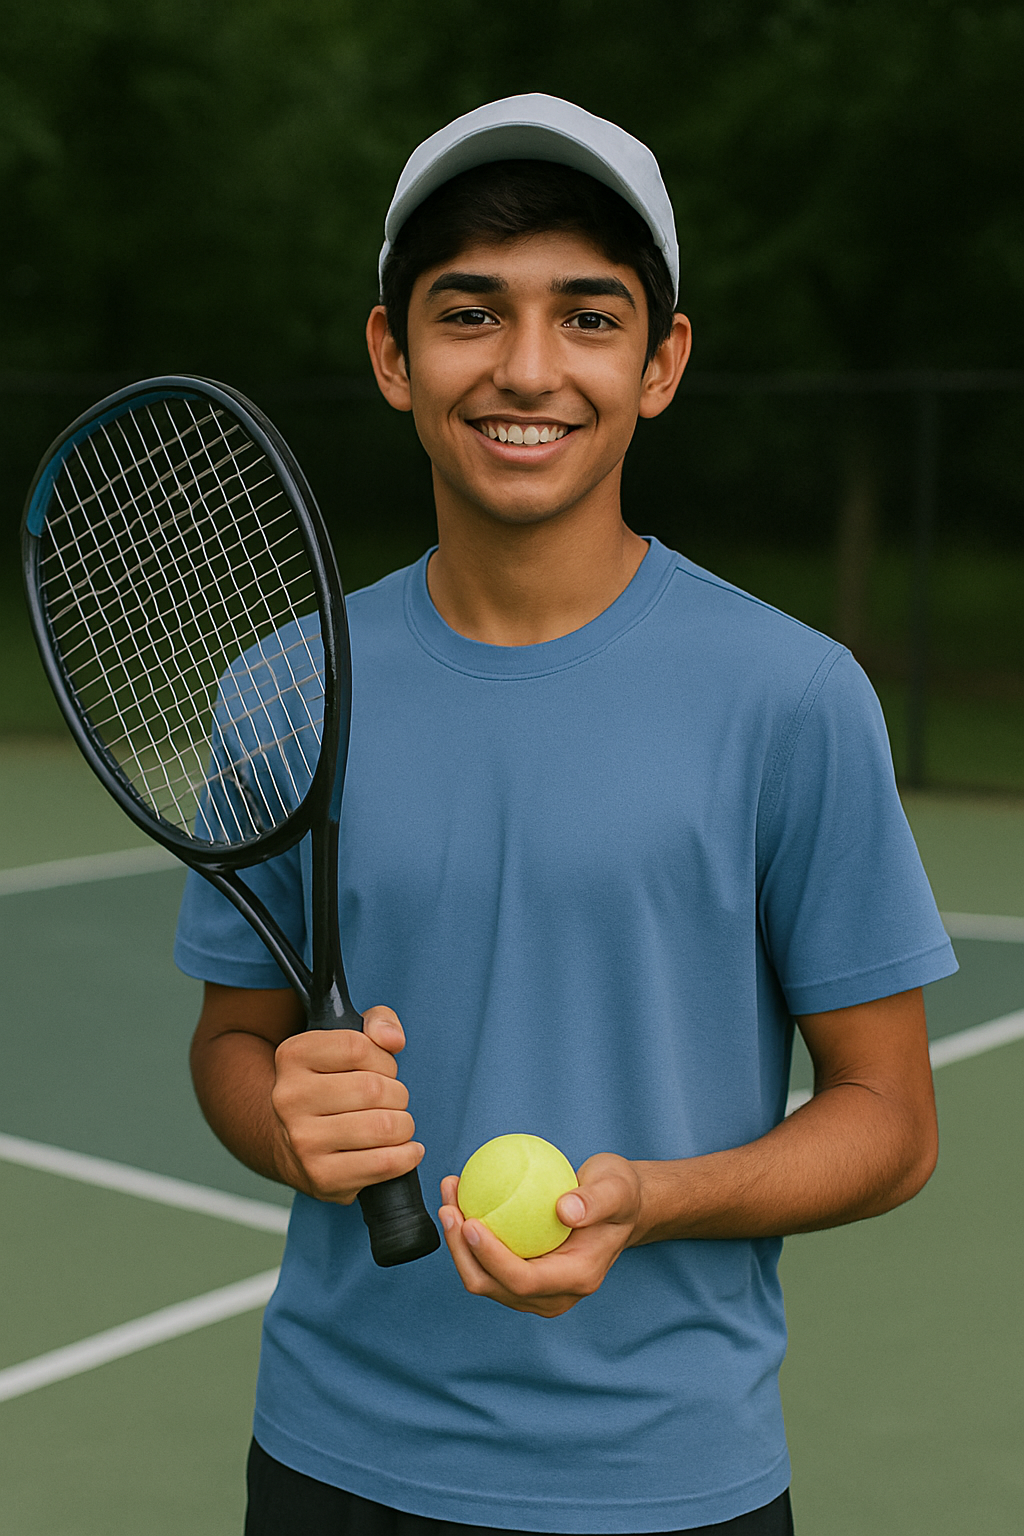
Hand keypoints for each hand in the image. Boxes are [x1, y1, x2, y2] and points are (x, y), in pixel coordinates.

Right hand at [270, 1006, 423, 1203]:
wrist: (293, 1142)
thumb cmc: (331, 1085)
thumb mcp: (349, 1039)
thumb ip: (379, 1022)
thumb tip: (393, 1038)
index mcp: (292, 1056)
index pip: (358, 1047)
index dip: (383, 1058)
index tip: (382, 1069)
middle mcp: (289, 1098)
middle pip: (373, 1089)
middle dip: (397, 1093)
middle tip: (390, 1100)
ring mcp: (303, 1140)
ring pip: (383, 1126)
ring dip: (403, 1124)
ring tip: (395, 1124)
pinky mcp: (322, 1176)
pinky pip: (383, 1163)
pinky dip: (406, 1156)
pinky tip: (404, 1149)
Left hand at [438, 1153, 641, 1315]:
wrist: (620, 1207)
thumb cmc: (619, 1193)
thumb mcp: (616, 1187)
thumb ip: (595, 1200)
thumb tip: (564, 1210)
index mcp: (578, 1277)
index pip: (524, 1280)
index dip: (492, 1258)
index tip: (470, 1221)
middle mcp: (554, 1294)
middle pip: (494, 1286)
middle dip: (462, 1251)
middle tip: (449, 1205)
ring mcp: (536, 1290)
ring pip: (483, 1279)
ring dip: (458, 1242)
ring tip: (450, 1195)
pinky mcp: (523, 1277)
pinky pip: (486, 1264)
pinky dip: (468, 1237)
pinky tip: (459, 1200)